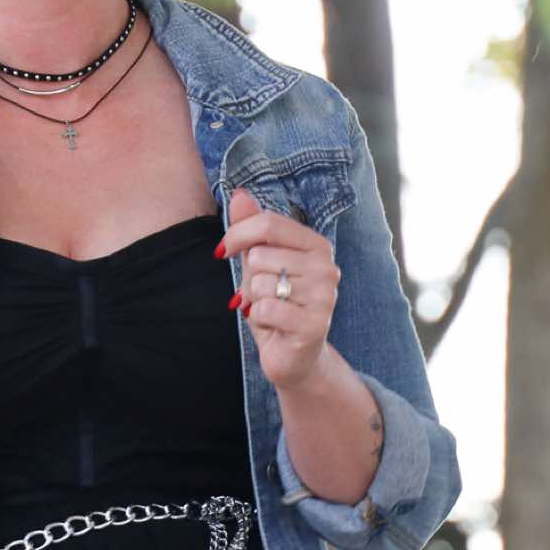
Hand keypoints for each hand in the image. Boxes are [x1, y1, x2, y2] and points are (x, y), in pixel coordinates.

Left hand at [220, 187, 340, 389]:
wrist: (295, 356)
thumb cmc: (276, 304)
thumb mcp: (259, 262)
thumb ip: (251, 227)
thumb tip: (239, 194)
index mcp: (316, 245)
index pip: (268, 223)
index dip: (237, 234)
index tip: (222, 251)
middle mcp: (327, 267)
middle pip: (261, 255)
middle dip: (249, 277)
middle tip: (263, 295)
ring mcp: (325, 296)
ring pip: (260, 282)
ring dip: (255, 300)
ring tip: (271, 310)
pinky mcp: (315, 325)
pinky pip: (265, 309)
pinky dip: (259, 319)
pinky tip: (273, 326)